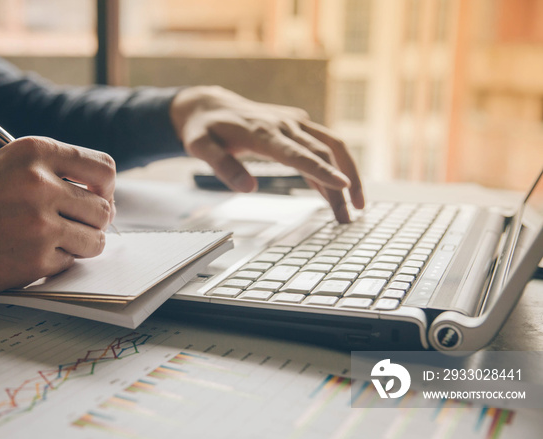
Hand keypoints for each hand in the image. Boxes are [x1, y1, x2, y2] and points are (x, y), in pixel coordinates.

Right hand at [0, 137, 115, 298]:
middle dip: (92, 222)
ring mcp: (41, 223)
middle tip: (74, 228)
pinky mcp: (36, 259)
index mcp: (35, 152)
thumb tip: (98, 196)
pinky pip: (70, 263)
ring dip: (80, 246)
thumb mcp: (4, 167)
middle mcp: (42, 183)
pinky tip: (27, 256)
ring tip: (52, 244)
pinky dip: (55, 264)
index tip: (96, 199)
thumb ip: (50, 174)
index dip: (104, 188)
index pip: (103, 168)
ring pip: (95, 239)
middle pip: (104, 208)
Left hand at [170, 86, 363, 222]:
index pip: (297, 154)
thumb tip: (248, 189)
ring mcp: (293, 124)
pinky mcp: (296, 127)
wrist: (209, 104)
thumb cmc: (204, 128)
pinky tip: (337, 193)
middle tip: (350, 216)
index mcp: (262, 132)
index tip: (342, 187)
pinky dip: (334, 168)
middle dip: (341, 184)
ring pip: (332, 146)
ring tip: (355, 207)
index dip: (322, 171)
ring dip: (348, 174)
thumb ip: (222, 166)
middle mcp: (284, 125)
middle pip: (323, 153)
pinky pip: (322, 146)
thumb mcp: (201, 147)